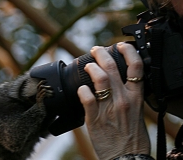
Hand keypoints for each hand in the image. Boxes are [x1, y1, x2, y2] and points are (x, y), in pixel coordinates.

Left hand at [77, 43, 150, 158]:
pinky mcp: (95, 118)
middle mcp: (123, 99)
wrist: (127, 158)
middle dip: (102, 53)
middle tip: (96, 50)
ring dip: (91, 68)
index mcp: (135, 97)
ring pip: (99, 79)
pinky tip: (81, 89)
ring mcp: (108, 108)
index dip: (128, 51)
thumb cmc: (132, 136)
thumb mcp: (137, 112)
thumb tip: (122, 82)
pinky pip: (87, 98)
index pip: (136, 67)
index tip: (121, 45)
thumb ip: (130, 96)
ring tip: (88, 65)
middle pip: (112, 67)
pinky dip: (83, 90)